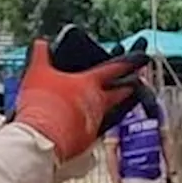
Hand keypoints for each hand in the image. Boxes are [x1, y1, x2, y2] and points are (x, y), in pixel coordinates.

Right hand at [11, 39, 150, 161]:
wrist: (40, 138)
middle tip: (139, 79)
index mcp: (90, 83)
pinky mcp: (89, 139)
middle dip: (132, 84)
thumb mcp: (37, 73)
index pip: (116, 68)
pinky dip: (101, 120)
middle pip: (123, 92)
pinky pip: (101, 127)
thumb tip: (40, 43)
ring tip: (120, 99)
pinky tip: (95, 120)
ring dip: (120, 103)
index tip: (144, 56)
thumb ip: (40, 55)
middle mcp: (99, 103)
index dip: (131, 60)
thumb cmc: (41, 105)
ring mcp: (96, 122)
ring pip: (116, 110)